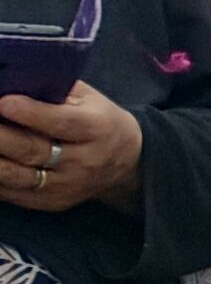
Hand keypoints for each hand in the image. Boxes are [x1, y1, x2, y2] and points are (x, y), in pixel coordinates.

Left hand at [0, 84, 145, 215]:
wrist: (126, 163)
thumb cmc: (100, 121)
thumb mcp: (90, 99)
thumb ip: (57, 90)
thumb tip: (15, 81)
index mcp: (97, 129)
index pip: (61, 123)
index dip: (30, 113)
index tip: (3, 101)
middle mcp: (84, 161)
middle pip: (32, 151)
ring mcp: (67, 186)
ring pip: (18, 177)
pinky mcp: (52, 202)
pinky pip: (13, 194)